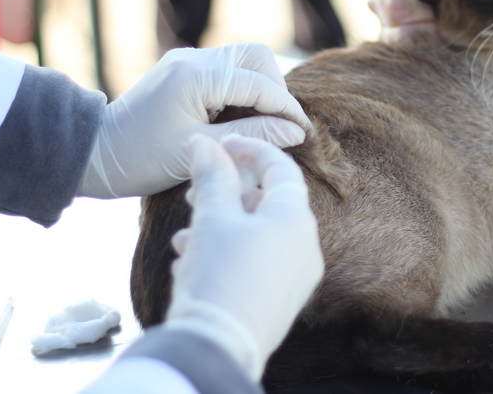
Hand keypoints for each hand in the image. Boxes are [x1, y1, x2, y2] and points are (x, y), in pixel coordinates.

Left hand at [78, 43, 311, 197]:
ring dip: (261, 87)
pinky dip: (243, 88)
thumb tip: (295, 131)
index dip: (286, 108)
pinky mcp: (183, 68)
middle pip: (256, 56)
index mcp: (197, 76)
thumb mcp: (202, 151)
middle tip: (281, 124)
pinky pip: (227, 69)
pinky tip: (242, 118)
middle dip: (275, 88)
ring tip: (264, 123)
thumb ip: (253, 136)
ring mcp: (187, 60)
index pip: (259, 84)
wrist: (95, 151)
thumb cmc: (142, 158)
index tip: (303, 131)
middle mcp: (193, 58)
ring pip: (244, 60)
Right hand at [165, 134, 323, 380]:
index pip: (280, 168)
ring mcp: (296, 277)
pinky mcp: (280, 301)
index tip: (218, 145)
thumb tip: (204, 143)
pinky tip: (191, 259)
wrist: (217, 349)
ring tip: (186, 231)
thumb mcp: (212, 217)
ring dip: (221, 225)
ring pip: (258, 235)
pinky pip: (256, 263)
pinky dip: (227, 253)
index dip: (249, 149)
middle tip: (195, 192)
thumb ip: (212, 175)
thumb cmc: (218, 276)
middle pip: (268, 203)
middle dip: (228, 192)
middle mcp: (306, 247)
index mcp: (296, 220)